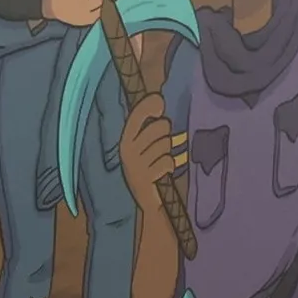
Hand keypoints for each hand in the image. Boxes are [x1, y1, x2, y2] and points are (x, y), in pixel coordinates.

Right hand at [118, 92, 183, 207]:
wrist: (143, 199)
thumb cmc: (147, 167)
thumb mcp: (142, 146)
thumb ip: (147, 125)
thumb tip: (158, 98)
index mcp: (125, 139)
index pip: (136, 114)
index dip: (149, 105)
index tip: (160, 104)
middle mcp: (127, 149)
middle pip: (160, 127)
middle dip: (167, 133)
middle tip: (164, 143)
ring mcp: (135, 164)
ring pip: (166, 145)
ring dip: (169, 152)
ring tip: (162, 160)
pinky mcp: (145, 177)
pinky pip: (168, 162)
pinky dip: (171, 165)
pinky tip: (165, 171)